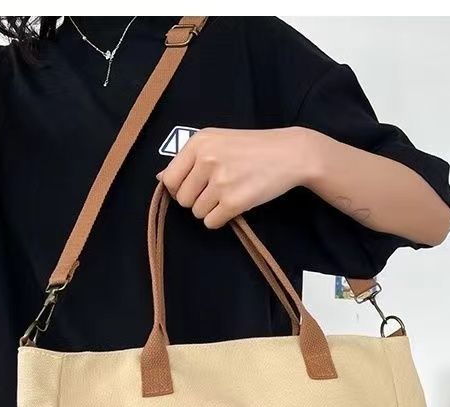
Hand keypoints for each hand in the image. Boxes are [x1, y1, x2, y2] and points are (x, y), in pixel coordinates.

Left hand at [157, 126, 318, 228]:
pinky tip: (233, 205)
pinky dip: (220, 219)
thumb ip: (189, 159)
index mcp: (199, 143)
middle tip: (216, 191)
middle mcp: (206, 160)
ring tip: (228, 195)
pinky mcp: (235, 201)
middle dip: (196, 200)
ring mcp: (221, 182)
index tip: (194, 187)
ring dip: (210, 210)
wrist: (289, 153)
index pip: (169, 179)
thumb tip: (160, 178)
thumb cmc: (252, 148)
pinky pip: (211, 222)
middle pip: (182, 199)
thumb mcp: (218, 141)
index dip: (179, 188)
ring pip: (197, 212)